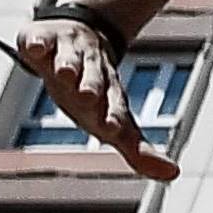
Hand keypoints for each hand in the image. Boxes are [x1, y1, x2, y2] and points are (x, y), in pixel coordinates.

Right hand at [0, 13, 176, 182]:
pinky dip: (39, 44)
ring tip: (66, 73)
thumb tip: (174, 175)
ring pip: (71, 59)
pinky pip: (41, 40)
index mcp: (108, 95)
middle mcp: (91, 72)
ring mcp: (69, 54)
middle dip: (91, 88)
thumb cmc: (96, 91)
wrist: (85, 37)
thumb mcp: (114, 120)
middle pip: (94, 80)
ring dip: (69, 65)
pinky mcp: (45, 40)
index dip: (112, 117)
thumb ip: (139, 150)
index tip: (113, 128)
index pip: (114, 107)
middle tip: (89, 97)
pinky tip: (37, 49)